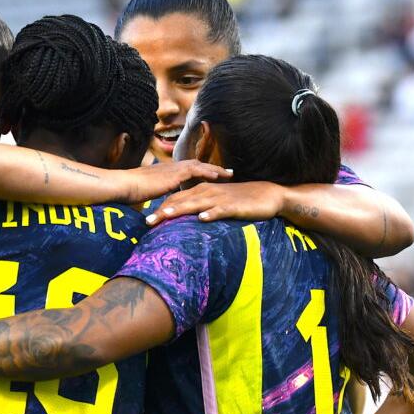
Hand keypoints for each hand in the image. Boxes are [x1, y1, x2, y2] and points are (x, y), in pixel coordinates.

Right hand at [113, 161, 230, 203]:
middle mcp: (171, 168)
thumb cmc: (130, 192)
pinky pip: (195, 171)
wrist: (123, 185)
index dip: (200, 172)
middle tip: (227, 172)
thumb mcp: (147, 195)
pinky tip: (217, 176)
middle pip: (197, 164)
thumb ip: (157, 198)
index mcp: (166, 172)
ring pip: (199, 166)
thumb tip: (162, 208)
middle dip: (212, 168)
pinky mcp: (174, 174)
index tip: (212, 175)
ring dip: (215, 169)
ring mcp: (173, 169)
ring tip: (228, 173)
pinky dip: (207, 172)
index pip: (187, 170)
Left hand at [146, 181, 281, 225]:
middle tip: (147, 222)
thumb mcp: (216, 202)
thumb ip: (200, 207)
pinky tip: (202, 219)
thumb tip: (184, 219)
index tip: (146, 221)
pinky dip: (210, 213)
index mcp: (201, 191)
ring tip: (164, 217)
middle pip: (181, 201)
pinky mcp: (233, 206)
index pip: (176, 199)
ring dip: (180, 210)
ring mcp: (220, 198)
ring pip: (196, 204)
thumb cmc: (240, 200)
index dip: (160, 208)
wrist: (267, 194)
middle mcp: (207, 192)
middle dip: (163, 211)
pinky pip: (220, 210)